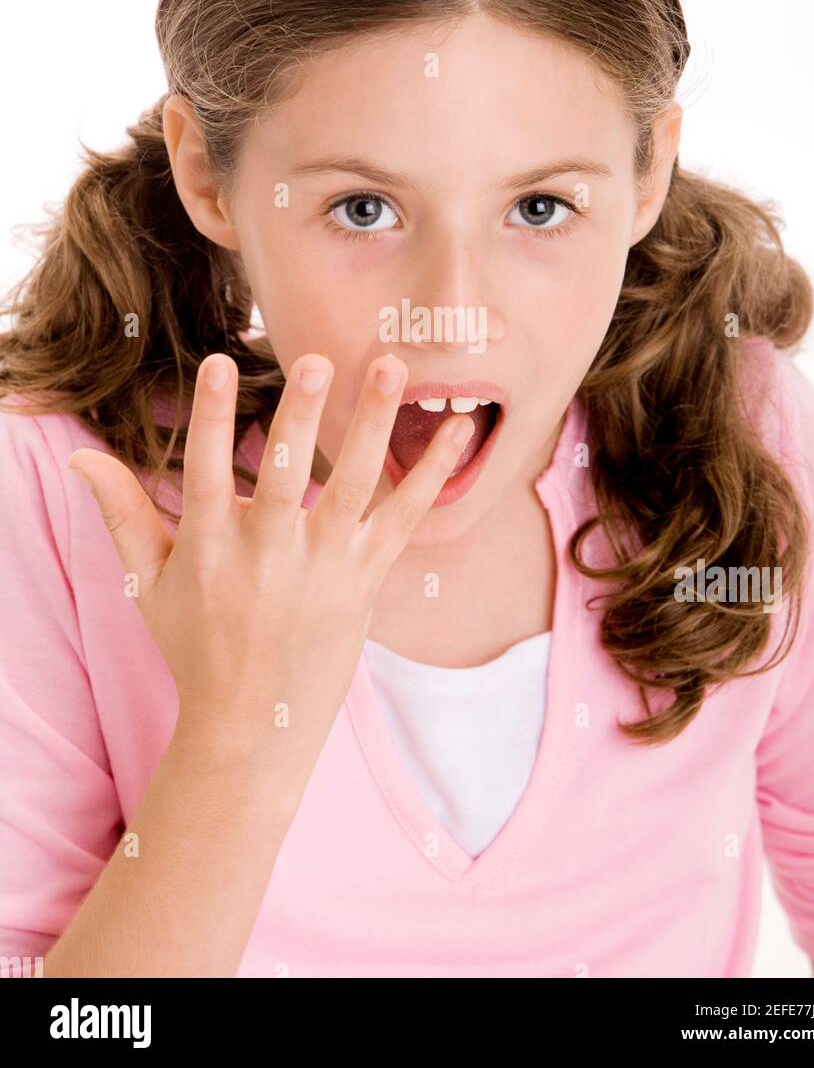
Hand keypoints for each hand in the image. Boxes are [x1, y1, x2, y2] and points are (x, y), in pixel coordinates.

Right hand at [67, 353, 473, 798]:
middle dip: (302, 418)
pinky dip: (432, 476)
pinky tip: (458, 431)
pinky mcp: (365, 582)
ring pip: (355, 488)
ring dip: (375, 425)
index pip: (208, 475)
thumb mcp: (150, 583)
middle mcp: (269, 557)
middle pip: (288, 478)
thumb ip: (122, 514)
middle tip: (318, 360)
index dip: (213, 420)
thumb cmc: (195, 646)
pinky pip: (403, 520)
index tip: (218, 363)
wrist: (252, 727)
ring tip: (394, 366)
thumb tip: (80, 456)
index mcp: (210, 550)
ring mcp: (323, 570)